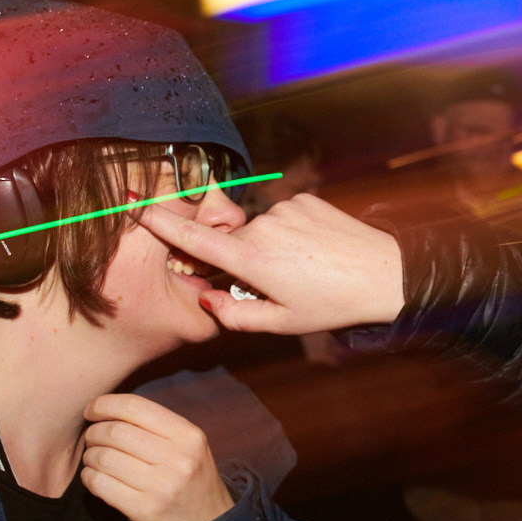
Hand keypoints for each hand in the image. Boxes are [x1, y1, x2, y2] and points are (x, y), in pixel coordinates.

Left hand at [81, 394, 235, 520]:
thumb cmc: (189, 478)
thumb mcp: (187, 445)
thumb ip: (154, 425)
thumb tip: (105, 409)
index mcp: (188, 436)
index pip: (136, 408)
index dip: (105, 404)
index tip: (91, 411)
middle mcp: (178, 459)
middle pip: (115, 432)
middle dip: (94, 432)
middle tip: (92, 438)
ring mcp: (162, 486)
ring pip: (104, 458)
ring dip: (90, 456)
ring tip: (94, 459)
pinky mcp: (144, 510)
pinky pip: (100, 484)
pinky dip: (89, 477)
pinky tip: (95, 477)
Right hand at [140, 195, 405, 334]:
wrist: (384, 273)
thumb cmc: (332, 303)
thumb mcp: (280, 322)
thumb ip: (234, 314)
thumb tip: (206, 297)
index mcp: (251, 260)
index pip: (195, 241)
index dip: (163, 225)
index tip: (138, 209)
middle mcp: (262, 227)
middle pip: (234, 242)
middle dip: (244, 261)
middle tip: (278, 284)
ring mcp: (284, 209)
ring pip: (261, 229)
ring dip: (271, 247)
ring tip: (304, 267)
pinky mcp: (304, 198)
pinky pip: (284, 216)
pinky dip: (290, 232)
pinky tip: (315, 249)